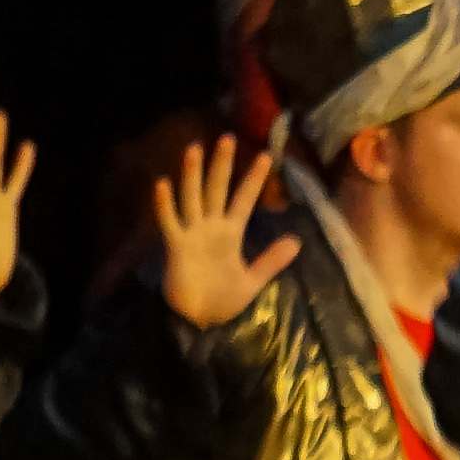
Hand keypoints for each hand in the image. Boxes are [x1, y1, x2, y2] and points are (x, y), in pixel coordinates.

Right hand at [150, 133, 299, 329]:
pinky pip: (169, 222)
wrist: (198, 321)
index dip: (254, 179)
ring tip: (195, 148)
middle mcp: (210, 227)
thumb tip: (297, 241)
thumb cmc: (221, 300)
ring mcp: (192, 234)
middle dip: (223, 164)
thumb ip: (271, 260)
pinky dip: (165, 204)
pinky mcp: (176, 246)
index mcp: (230, 233)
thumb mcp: (252, 280)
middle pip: (217, 189)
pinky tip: (163, 184)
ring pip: (192, 197)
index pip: (244, 199)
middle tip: (229, 137)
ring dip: (192, 173)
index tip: (267, 156)